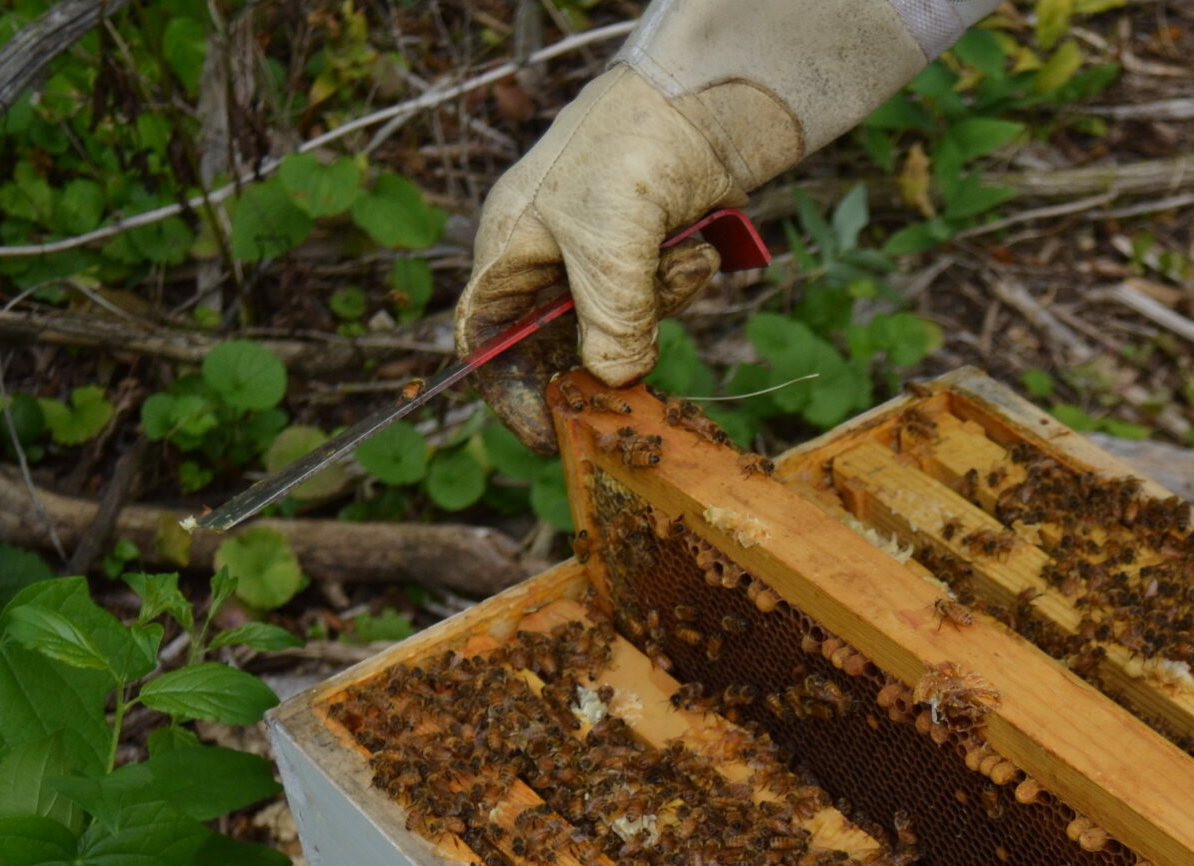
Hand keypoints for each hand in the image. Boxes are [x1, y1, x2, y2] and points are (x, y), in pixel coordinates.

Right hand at [457, 68, 732, 453]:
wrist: (704, 102)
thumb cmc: (632, 155)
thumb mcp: (611, 247)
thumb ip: (609, 321)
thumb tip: (613, 381)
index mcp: (510, 247)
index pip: (489, 338)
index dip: (510, 391)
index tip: (547, 436)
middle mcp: (547, 256)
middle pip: (561, 341)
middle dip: (606, 356)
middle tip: (638, 386)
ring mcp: (600, 255)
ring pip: (623, 324)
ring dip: (659, 304)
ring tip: (680, 259)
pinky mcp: (647, 253)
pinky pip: (660, 299)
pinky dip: (683, 281)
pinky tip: (699, 248)